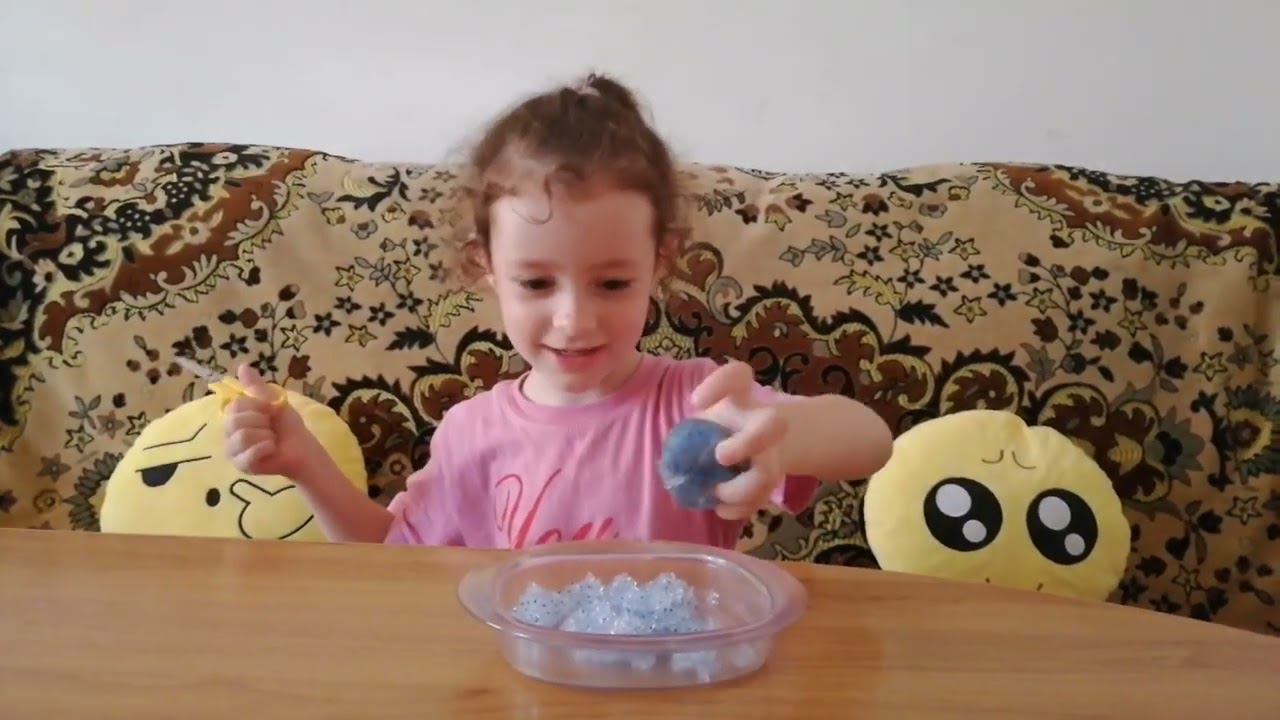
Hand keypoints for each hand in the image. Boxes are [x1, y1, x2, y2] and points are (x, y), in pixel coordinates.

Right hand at [223, 364, 323, 481]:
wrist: (302, 447)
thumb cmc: (286, 425)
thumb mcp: (273, 401)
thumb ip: (256, 386)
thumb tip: (242, 365)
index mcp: (234, 417)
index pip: (235, 405)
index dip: (257, 406)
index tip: (270, 411)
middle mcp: (229, 433)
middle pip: (234, 421)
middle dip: (261, 421)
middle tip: (270, 427)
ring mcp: (233, 451)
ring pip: (242, 436)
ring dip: (265, 435)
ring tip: (272, 439)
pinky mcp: (241, 466)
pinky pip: (250, 453)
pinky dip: (267, 448)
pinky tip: (272, 449)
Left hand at [689, 361, 787, 519]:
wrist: (770, 443)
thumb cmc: (727, 426)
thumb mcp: (710, 416)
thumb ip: (692, 429)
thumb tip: (673, 456)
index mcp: (742, 397)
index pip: (738, 375)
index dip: (718, 384)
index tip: (695, 402)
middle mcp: (764, 422)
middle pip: (773, 425)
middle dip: (748, 443)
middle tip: (721, 456)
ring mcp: (773, 453)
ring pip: (766, 473)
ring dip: (737, 489)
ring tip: (715, 492)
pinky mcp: (773, 480)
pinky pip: (762, 499)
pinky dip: (739, 508)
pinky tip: (720, 508)